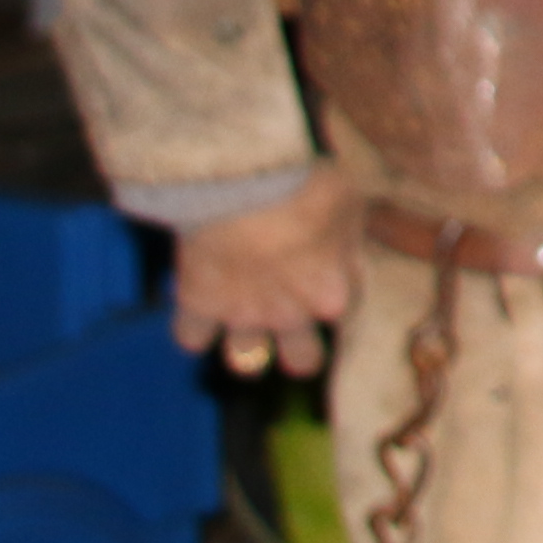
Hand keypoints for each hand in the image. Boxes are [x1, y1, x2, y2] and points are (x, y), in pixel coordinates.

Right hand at [173, 171, 361, 379]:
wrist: (241, 180)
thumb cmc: (302, 184)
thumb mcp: (347, 202)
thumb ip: (350, 236)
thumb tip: (351, 247)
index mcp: (333, 293)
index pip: (346, 314)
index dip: (337, 293)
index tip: (330, 275)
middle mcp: (291, 315)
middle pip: (303, 361)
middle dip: (301, 351)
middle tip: (294, 326)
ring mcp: (243, 314)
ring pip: (245, 360)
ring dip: (245, 345)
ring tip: (243, 322)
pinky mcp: (199, 305)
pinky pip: (191, 338)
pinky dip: (193, 326)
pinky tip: (199, 306)